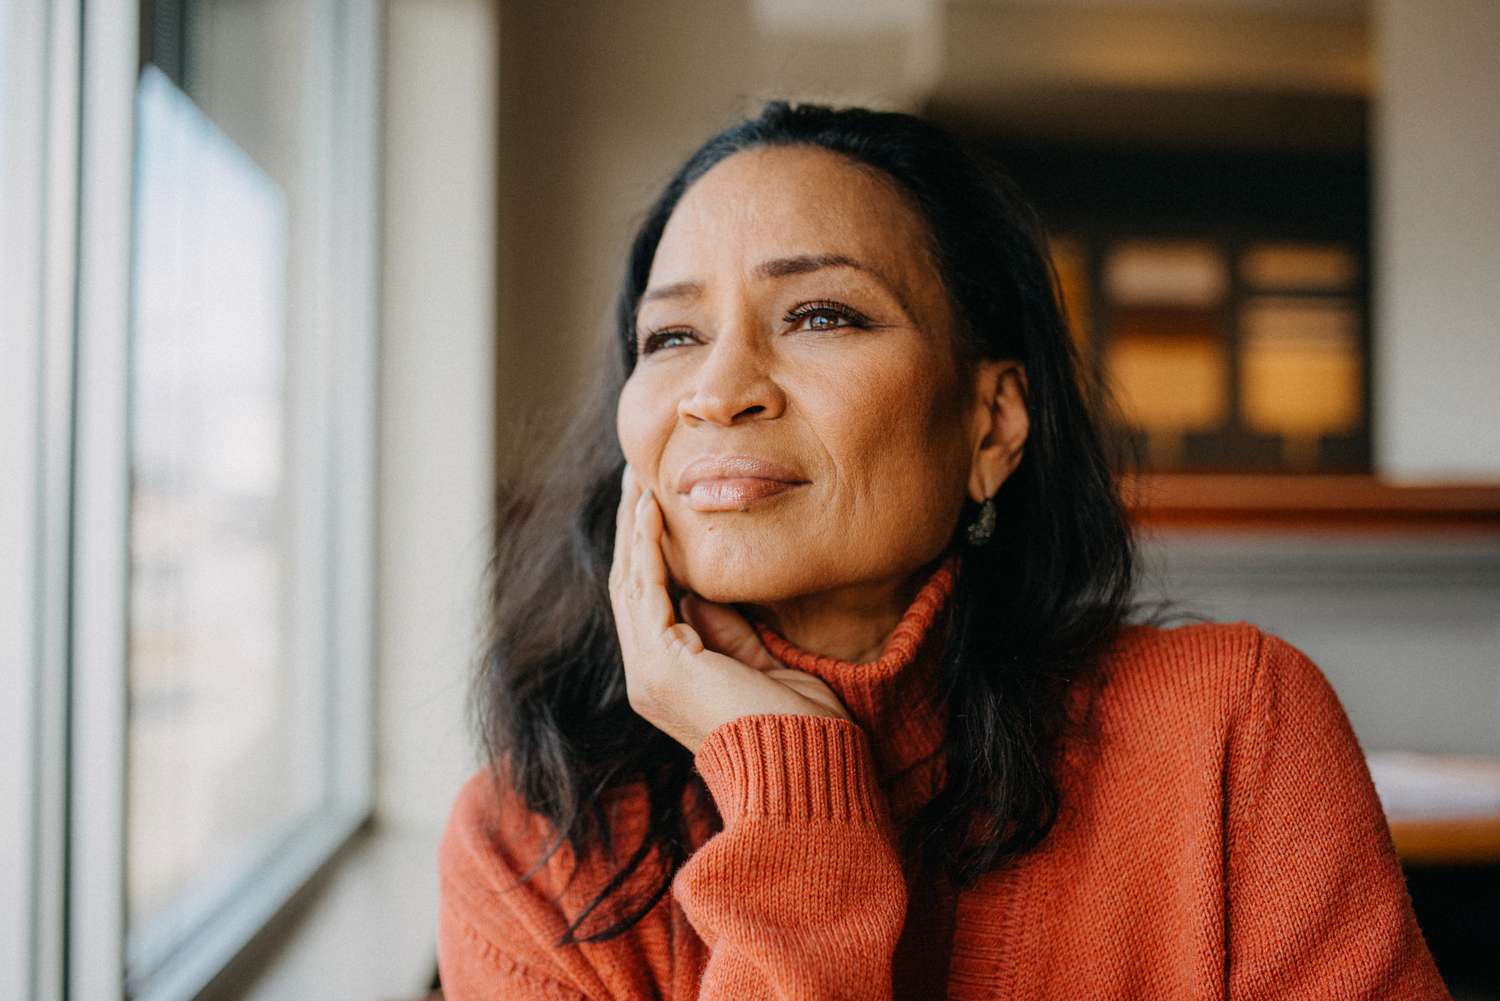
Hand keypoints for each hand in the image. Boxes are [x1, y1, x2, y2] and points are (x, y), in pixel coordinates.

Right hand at [609, 464, 853, 753]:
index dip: (648, 552)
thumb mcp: (762, 664)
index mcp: (668, 681)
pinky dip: (646, 548)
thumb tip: (702, 593)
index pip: (648, 603)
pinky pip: (645, 591)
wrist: (806, 771)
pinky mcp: (660, 665)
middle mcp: (648, 678)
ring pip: (629, 583)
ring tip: (636, 481)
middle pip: (629, 587)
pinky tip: (650, 510)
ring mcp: (649, 674)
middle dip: (630, 531)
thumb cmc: (798, 729)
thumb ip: (729, 631)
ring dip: (631, 528)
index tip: (655, 506)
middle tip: (634, 479)